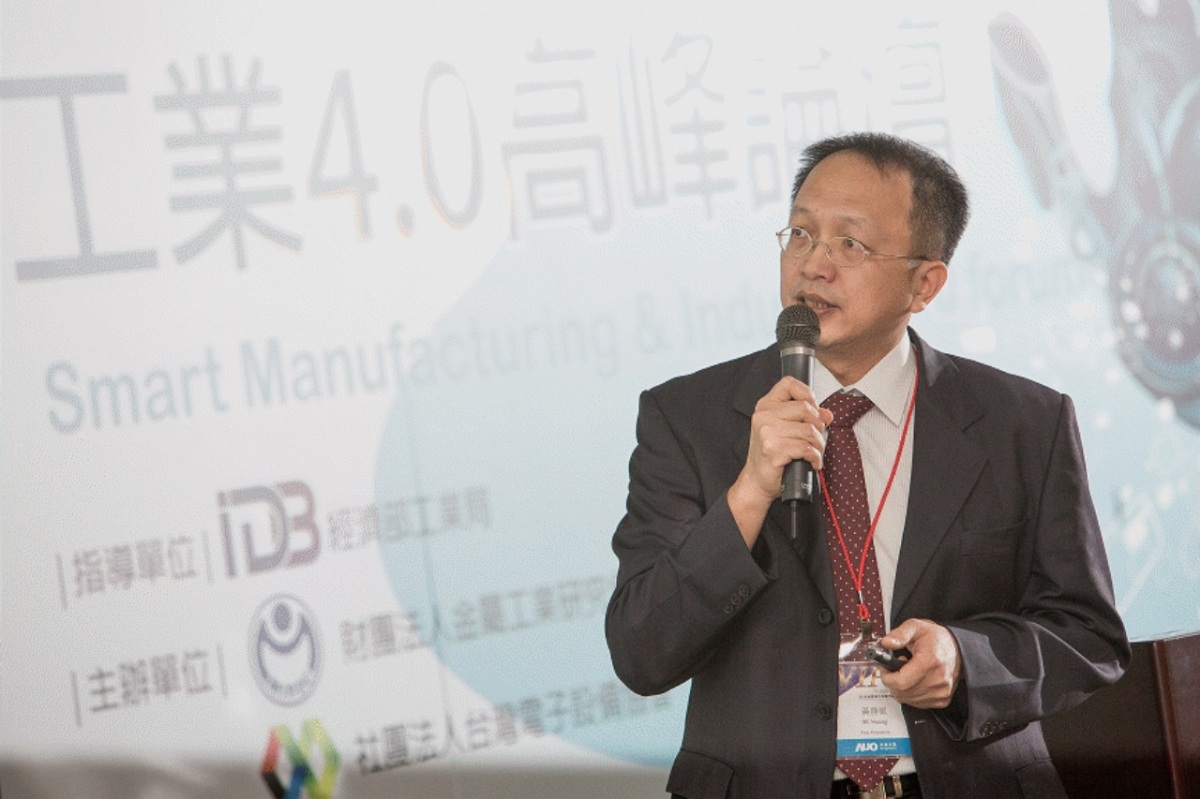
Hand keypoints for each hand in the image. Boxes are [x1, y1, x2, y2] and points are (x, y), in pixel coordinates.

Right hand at [727, 377, 831, 544]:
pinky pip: (806, 448)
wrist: (757, 481)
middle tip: (816, 439)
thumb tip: (827, 414)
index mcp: (765, 406)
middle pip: (805, 408)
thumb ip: (807, 418)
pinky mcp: (773, 450)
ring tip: (814, 453)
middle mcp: (763, 416)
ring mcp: (767, 433)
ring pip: (809, 430)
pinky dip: (815, 457)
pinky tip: (812, 462)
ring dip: (818, 444)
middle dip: (818, 425)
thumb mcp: (786, 430)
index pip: (788, 384)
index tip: (813, 409)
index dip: (807, 393)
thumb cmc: (772, 455)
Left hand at [879, 618, 961, 708]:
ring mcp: (941, 692)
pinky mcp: (943, 700)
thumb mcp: (915, 626)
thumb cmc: (936, 638)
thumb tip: (886, 643)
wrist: (957, 649)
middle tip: (894, 668)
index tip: (885, 667)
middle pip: (902, 692)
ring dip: (900, 688)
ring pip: (908, 700)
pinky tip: (914, 680)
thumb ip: (900, 634)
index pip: (901, 682)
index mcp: (930, 661)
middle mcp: (938, 679)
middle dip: (892, 681)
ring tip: (906, 672)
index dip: (887, 676)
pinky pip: (917, 703)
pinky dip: (910, 694)